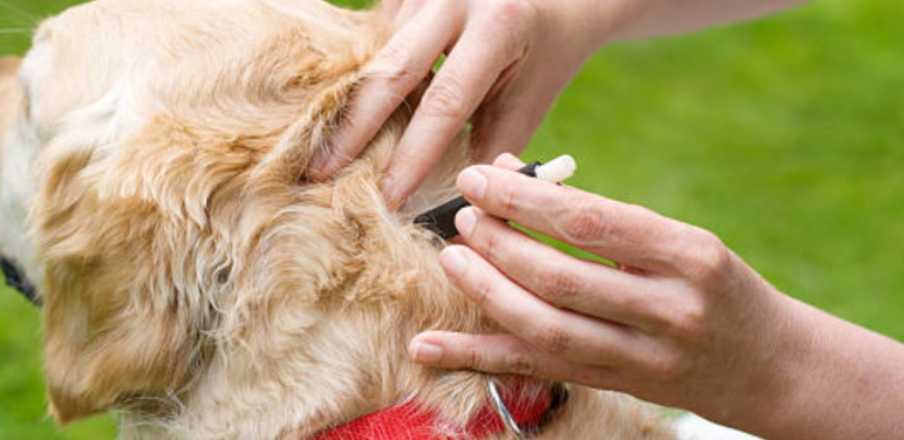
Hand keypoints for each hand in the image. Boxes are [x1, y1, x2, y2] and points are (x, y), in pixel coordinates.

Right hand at [308, 0, 614, 206]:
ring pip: (376, 58)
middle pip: (390, 71)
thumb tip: (451, 207)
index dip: (413, 154)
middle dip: (354, 129)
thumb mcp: (530, 102)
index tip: (389, 198)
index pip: (445, 101)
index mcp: (496, 26)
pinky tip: (343, 123)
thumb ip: (491, 150)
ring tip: (325, 156)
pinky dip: (361, 86)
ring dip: (354, 108)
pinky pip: (372, 46)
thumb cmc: (543, 57)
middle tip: (320, 174)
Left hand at [409, 154, 821, 436]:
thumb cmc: (715, 286)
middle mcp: (670, 309)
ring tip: (452, 259)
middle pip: (562, 278)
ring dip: (486, 292)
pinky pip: (538, 370)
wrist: (772, 365)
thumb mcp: (681, 241)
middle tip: (463, 217)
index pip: (592, 222)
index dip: (525, 199)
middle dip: (500, 244)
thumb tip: (516, 181)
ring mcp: (644, 357)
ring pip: (546, 328)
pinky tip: (428, 347)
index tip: (479, 177)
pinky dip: (477, 357)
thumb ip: (606, 220)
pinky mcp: (618, 387)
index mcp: (688, 255)